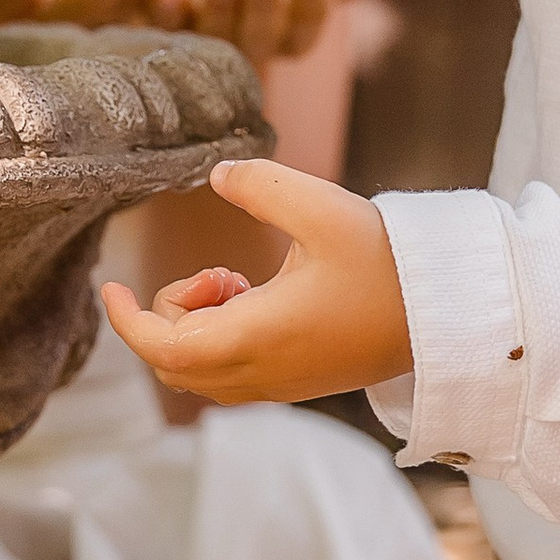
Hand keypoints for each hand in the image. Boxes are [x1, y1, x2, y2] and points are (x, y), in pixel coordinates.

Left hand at [102, 159, 411, 404]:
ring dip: (198, 327)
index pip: (162, 346)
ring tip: (242, 281)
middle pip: (173, 364)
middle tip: (220, 271)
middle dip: (170, 315)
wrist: (447, 316)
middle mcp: (260, 373)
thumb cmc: (388, 265)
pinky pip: (232, 375)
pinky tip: (262, 298)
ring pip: (201, 373)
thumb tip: (219, 173)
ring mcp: (280, 386)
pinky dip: (223, 340)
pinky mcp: (299, 384)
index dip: (126, 319)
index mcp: (255, 336)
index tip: (112, 285)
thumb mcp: (323, 209)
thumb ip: (262, 185)